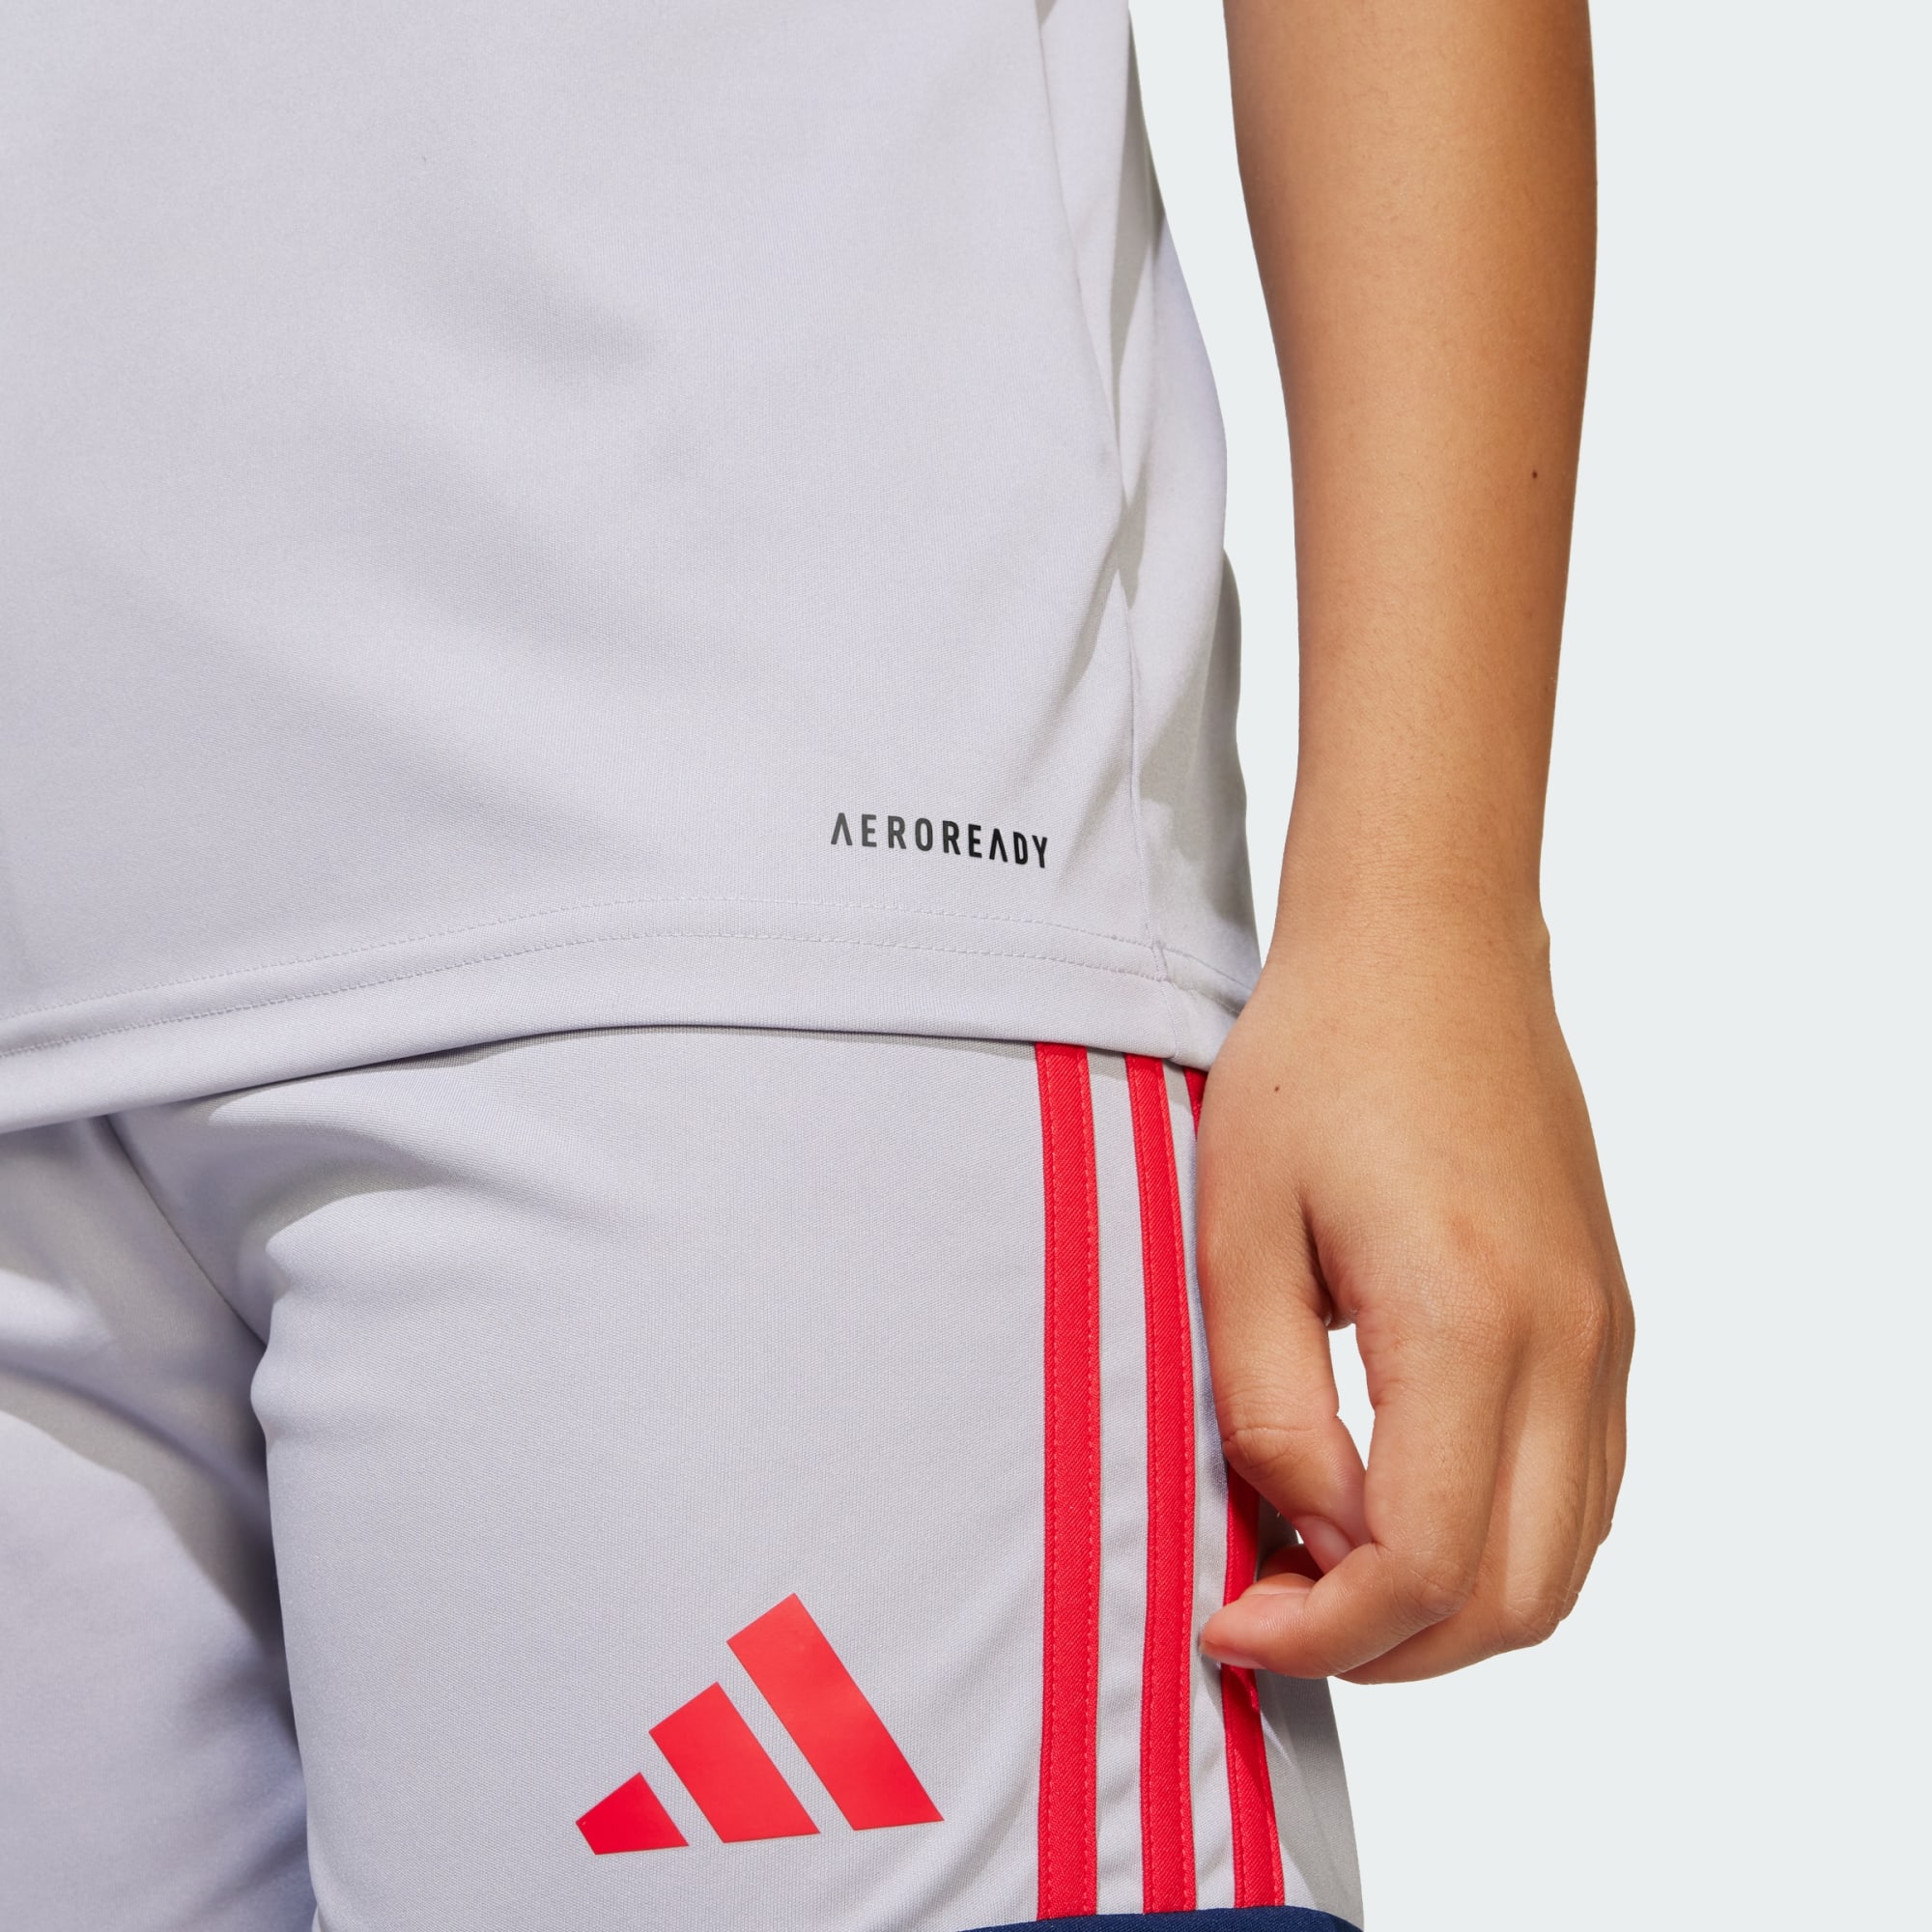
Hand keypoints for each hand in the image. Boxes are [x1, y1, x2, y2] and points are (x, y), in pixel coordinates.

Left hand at [1195, 915, 1632, 1682]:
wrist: (1427, 953)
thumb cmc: (1317, 1067)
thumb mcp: (1240, 1231)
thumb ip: (1269, 1403)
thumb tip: (1312, 1532)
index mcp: (1464, 1319)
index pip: (1425, 1564)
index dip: (1322, 1634)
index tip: (1230, 1623)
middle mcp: (1564, 1346)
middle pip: (1513, 1601)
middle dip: (1386, 1651)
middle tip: (1273, 1615)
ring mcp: (1603, 1337)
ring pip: (1562, 1564)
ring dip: (1449, 1613)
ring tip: (1325, 1574)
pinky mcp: (1605, 1323)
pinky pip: (1581, 1491)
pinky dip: (1502, 1548)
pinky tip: (1400, 1509)